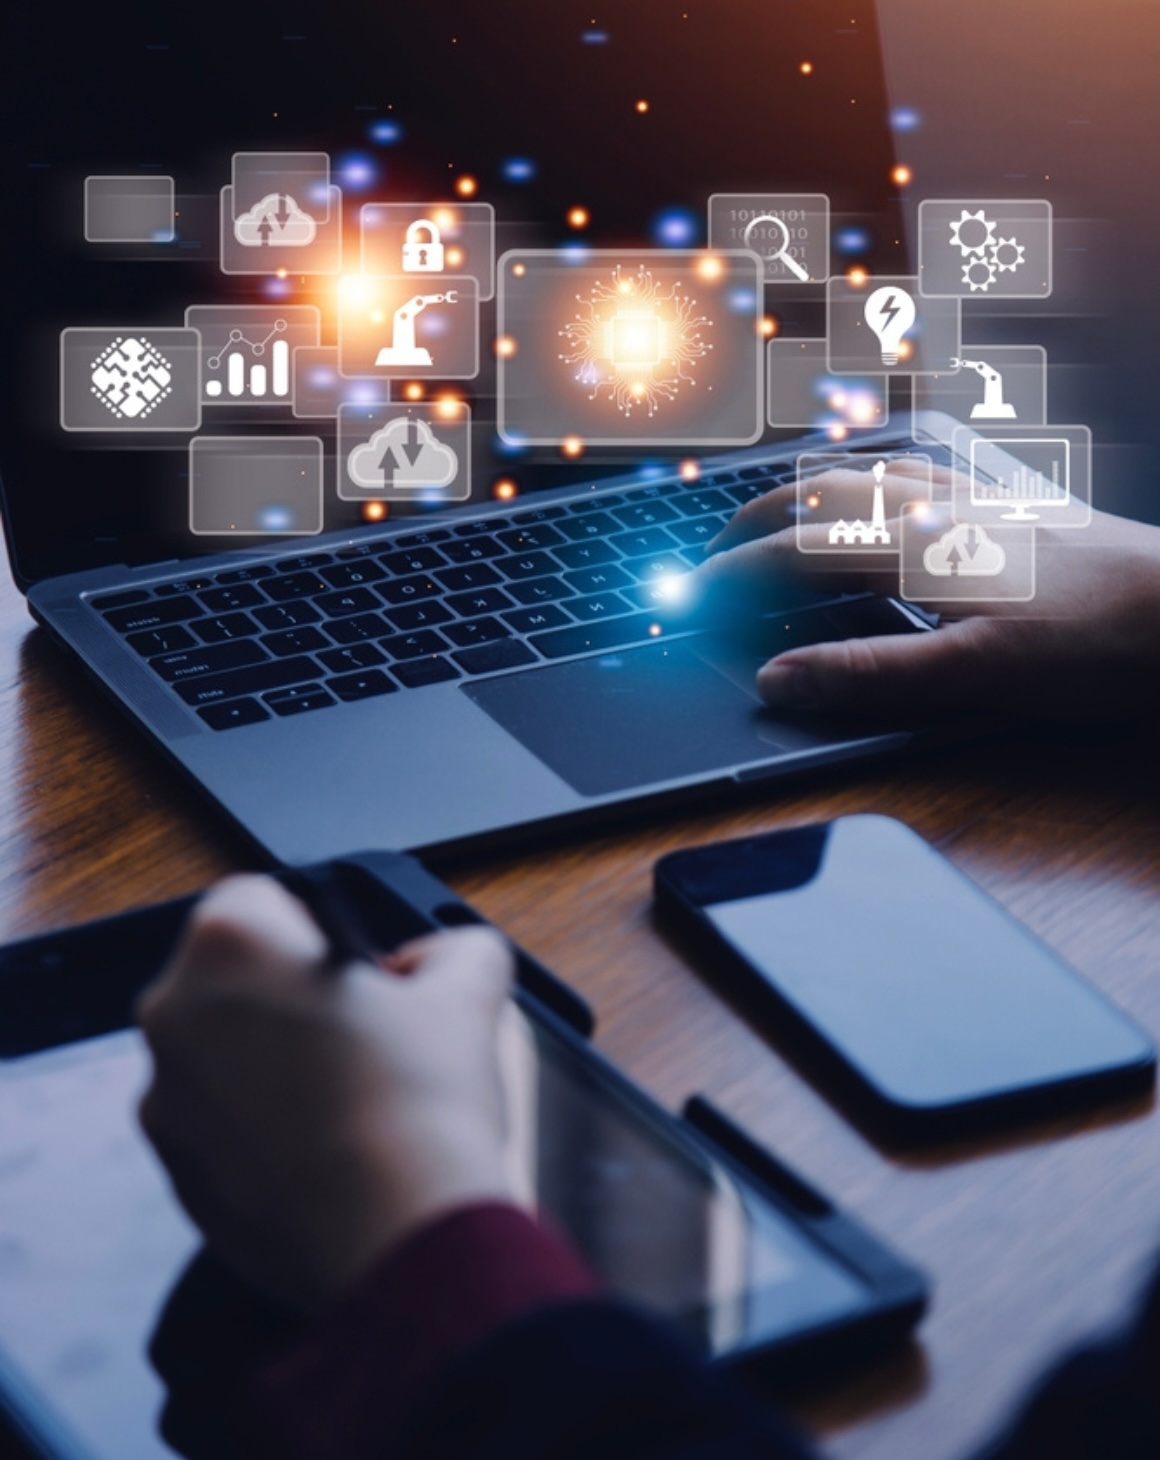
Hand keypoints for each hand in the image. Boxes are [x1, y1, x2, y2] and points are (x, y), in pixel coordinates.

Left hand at [138, 876, 515, 1311]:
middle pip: (235, 980)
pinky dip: (263, 1130)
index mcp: (230, 945)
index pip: (259, 898)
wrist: (401, 1240)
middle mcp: (175, 1014)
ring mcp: (166, 1100)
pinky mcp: (176, 1173)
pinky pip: (220, 1127)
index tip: (359, 971)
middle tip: (365, 1035)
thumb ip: (453, 946)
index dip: (320, 930)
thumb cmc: (420, 1105)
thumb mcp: (470, 987)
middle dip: (293, 998)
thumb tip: (432, 963)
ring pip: (225, 1055)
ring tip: (354, 1101)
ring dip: (276, 1065)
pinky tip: (331, 1150)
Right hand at [693, 463, 1159, 719]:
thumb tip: (778, 677)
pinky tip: (879, 492)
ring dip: (801, 492)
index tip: (685, 599)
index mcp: (915, 545)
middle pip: (816, 495)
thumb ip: (870, 676)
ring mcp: (971, 496)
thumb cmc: (1094, 641)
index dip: (731, 576)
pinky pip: (913, 469)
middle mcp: (934, 505)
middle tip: (709, 560)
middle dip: (749, 523)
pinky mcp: (1006, 502)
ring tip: (771, 518)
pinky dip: (866, 478)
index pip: (793, 551)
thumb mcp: (976, 677)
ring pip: (863, 472)